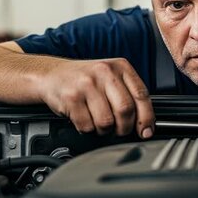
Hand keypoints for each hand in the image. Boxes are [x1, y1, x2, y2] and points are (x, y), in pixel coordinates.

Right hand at [39, 58, 154, 137]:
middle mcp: (105, 72)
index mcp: (120, 66)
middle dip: (124, 127)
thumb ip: (129, 95)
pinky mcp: (71, 97)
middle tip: (119, 130)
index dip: (147, 117)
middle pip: (125, 110)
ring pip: (106, 122)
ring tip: (98, 122)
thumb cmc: (85, 79)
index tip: (146, 131)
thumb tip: (145, 125)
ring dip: (104, 130)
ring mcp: (87, 84)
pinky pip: (87, 126)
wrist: (51, 75)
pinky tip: (84, 118)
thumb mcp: (111, 77)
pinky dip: (87, 129)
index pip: (141, 94)